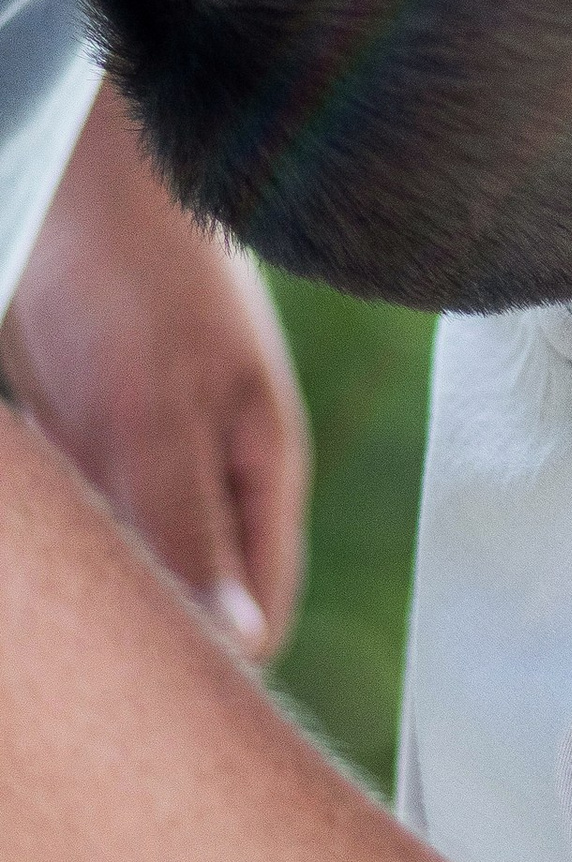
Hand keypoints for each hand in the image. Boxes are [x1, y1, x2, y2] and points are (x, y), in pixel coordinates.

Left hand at [2, 89, 307, 655]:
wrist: (73, 159)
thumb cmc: (134, 272)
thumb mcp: (158, 412)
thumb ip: (190, 526)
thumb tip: (238, 650)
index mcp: (257, 473)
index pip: (248, 622)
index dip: (201, 671)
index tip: (129, 703)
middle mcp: (203, 472)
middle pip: (178, 600)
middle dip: (127, 635)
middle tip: (66, 653)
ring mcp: (138, 450)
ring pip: (112, 561)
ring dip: (79, 582)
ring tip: (39, 589)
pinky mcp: (76, 427)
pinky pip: (66, 514)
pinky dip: (44, 539)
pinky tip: (25, 542)